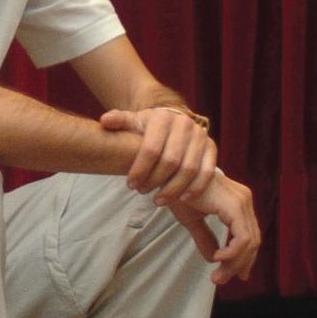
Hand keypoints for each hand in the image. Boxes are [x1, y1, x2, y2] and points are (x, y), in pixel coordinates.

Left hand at [99, 107, 217, 201]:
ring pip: (189, 169)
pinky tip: (182, 199)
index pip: (151, 148)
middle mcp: (184, 124)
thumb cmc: (149, 127)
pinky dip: (195, 188)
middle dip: (154, 180)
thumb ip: (120, 121)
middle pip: (170, 161)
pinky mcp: (212, 147)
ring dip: (173, 189)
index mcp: (163, 117)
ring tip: (158, 200)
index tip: (130, 184)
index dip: (140, 169)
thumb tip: (104, 121)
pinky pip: (207, 172)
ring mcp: (200, 136)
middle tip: (141, 192)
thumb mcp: (134, 121)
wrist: (174, 122)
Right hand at [165, 171, 259, 284]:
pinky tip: (218, 258)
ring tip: (217, 275)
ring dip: (234, 263)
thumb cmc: (176, 191)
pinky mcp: (234, 206)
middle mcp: (244, 199)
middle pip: (252, 240)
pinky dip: (232, 253)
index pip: (249, 234)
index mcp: (237, 200)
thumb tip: (214, 259)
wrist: (167, 175)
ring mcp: (241, 201)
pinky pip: (242, 238)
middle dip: (239, 264)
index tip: (236, 275)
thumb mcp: (192, 219)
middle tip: (221, 279)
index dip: (244, 257)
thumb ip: (206, 237)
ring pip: (249, 242)